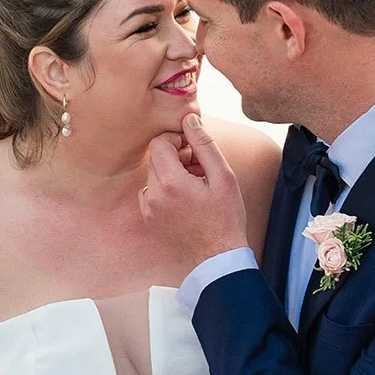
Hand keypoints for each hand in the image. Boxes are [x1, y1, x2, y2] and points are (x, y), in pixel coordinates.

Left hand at [139, 114, 249, 269]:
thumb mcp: (223, 176)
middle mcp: (153, 195)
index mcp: (170, 183)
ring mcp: (149, 208)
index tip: (193, 148)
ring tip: (196, 182)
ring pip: (154, 173)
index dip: (176, 139)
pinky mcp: (149, 217)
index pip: (159, 143)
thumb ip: (204, 144)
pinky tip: (187, 196)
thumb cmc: (225, 216)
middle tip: (200, 166)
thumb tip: (189, 119)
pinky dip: (166, 187)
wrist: (218, 255)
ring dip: (172, 171)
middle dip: (176, 155)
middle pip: (156, 157)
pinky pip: (152, 190)